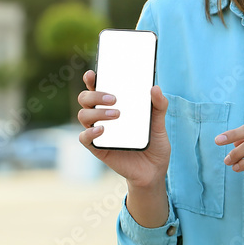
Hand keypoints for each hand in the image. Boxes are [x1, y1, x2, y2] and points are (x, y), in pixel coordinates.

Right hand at [77, 70, 170, 187]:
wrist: (154, 171)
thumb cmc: (154, 143)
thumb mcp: (160, 123)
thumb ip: (159, 106)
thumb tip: (155, 88)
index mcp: (115, 106)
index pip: (98, 88)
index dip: (91, 79)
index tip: (93, 73)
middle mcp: (103, 116)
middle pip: (86, 99)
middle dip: (95, 94)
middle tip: (114, 98)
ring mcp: (99, 132)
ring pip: (83, 115)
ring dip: (96, 112)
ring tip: (116, 115)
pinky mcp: (98, 148)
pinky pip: (85, 138)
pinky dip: (90, 132)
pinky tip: (102, 129)